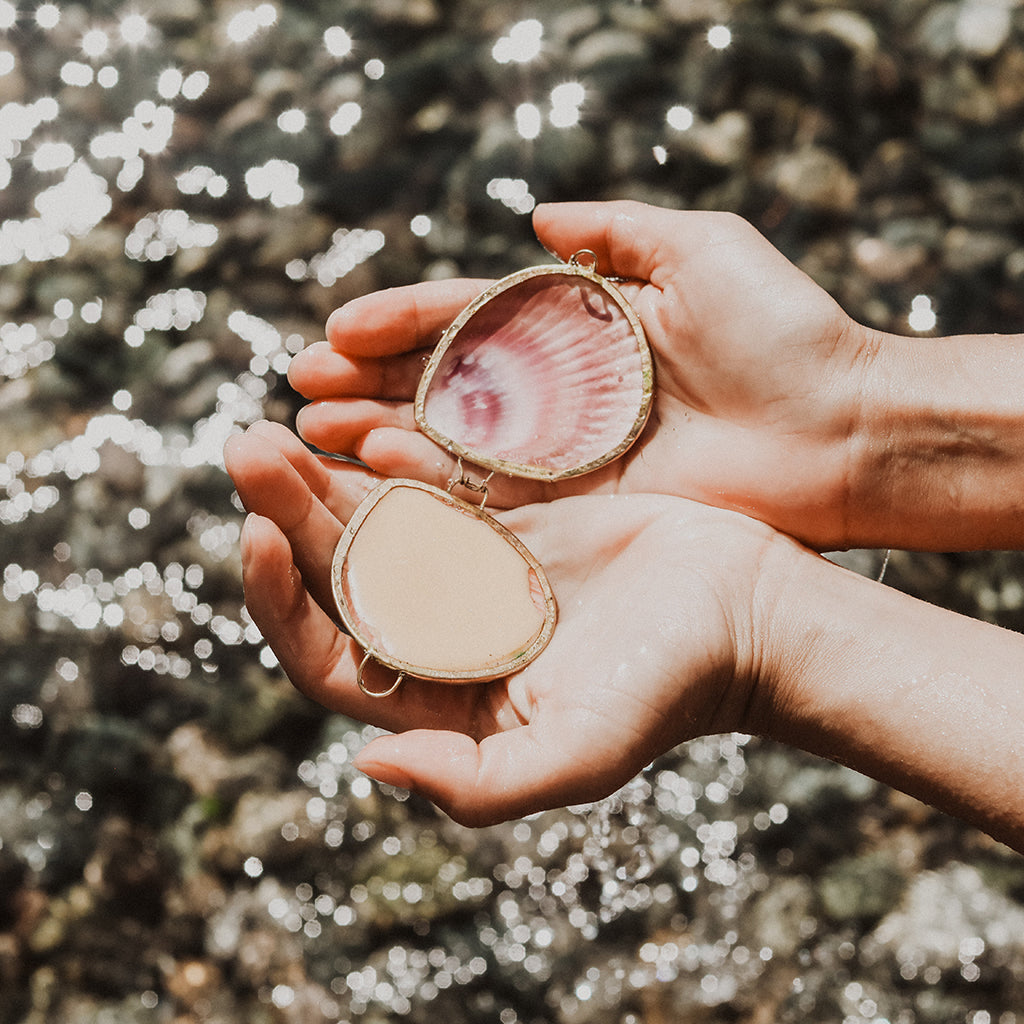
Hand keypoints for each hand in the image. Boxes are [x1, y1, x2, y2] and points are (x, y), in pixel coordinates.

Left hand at [223, 420, 782, 825]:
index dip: (282, 607)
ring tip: (274, 424)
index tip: (260, 538)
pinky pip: (435, 483)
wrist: (747, 613)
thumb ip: (478, 783)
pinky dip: (394, 454)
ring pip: (375, 524)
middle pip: (341, 578)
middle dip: (287, 516)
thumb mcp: (581, 754)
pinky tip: (358, 416)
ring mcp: (475, 572)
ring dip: (321, 477)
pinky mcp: (511, 520)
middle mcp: (447, 636)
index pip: (331, 660)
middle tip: (245, 446)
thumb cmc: (672, 689)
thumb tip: (368, 765)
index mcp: (445, 698)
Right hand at [289, 200, 869, 550]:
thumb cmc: (782, 332)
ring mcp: (565, 453)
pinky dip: (431, 484)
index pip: (467, 319)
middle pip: (444, 383)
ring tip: (312, 435)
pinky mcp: (580, 506)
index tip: (338, 330)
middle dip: (369, 384)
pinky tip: (373, 475)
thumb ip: (621, 231)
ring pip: (452, 441)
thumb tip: (539, 218)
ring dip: (379, 435)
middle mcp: (559, 391)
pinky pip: (491, 493)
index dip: (401, 323)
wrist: (838, 430)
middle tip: (300, 390)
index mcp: (577, 326)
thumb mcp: (703, 250)